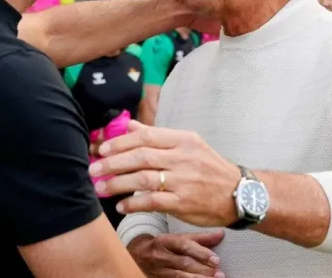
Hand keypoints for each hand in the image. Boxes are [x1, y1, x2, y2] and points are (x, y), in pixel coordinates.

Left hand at [90, 121, 240, 226]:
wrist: (238, 193)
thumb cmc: (208, 167)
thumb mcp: (187, 144)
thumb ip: (157, 136)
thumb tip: (129, 125)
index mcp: (183, 139)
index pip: (146, 136)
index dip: (121, 142)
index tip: (102, 148)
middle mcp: (183, 157)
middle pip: (141, 157)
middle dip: (113, 163)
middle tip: (93, 169)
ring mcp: (184, 180)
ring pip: (144, 179)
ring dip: (118, 184)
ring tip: (100, 188)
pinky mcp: (184, 202)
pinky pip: (153, 202)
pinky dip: (134, 204)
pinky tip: (121, 205)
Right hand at [128, 231, 224, 277]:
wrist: (136, 254)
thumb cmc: (162, 244)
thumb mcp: (177, 238)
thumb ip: (199, 238)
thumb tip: (221, 234)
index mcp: (165, 240)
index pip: (184, 245)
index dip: (201, 252)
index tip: (216, 259)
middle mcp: (161, 255)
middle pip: (184, 263)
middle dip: (203, 269)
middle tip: (220, 273)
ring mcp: (159, 270)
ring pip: (180, 276)